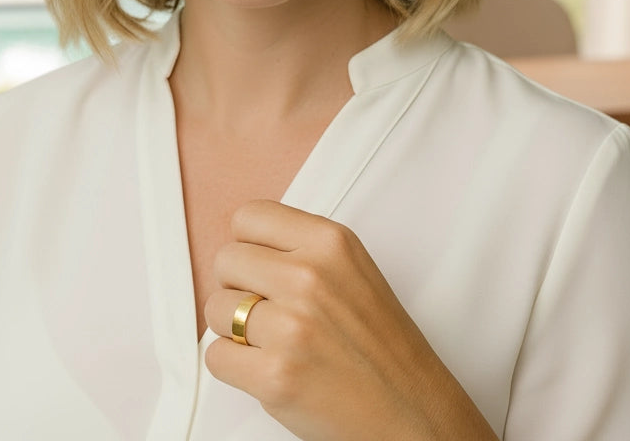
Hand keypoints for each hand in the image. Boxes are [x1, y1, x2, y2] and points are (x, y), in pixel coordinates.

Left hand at [203, 200, 495, 440]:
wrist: (413, 413)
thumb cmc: (383, 348)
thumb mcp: (353, 270)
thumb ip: (302, 248)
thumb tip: (246, 242)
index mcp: (331, 242)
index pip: (249, 217)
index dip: (248, 245)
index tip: (259, 265)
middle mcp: (310, 276)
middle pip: (225, 260)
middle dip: (238, 287)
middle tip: (266, 309)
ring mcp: (291, 326)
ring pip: (215, 309)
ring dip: (233, 329)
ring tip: (270, 341)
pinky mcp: (275, 376)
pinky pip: (215, 356)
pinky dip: (233, 366)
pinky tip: (267, 367)